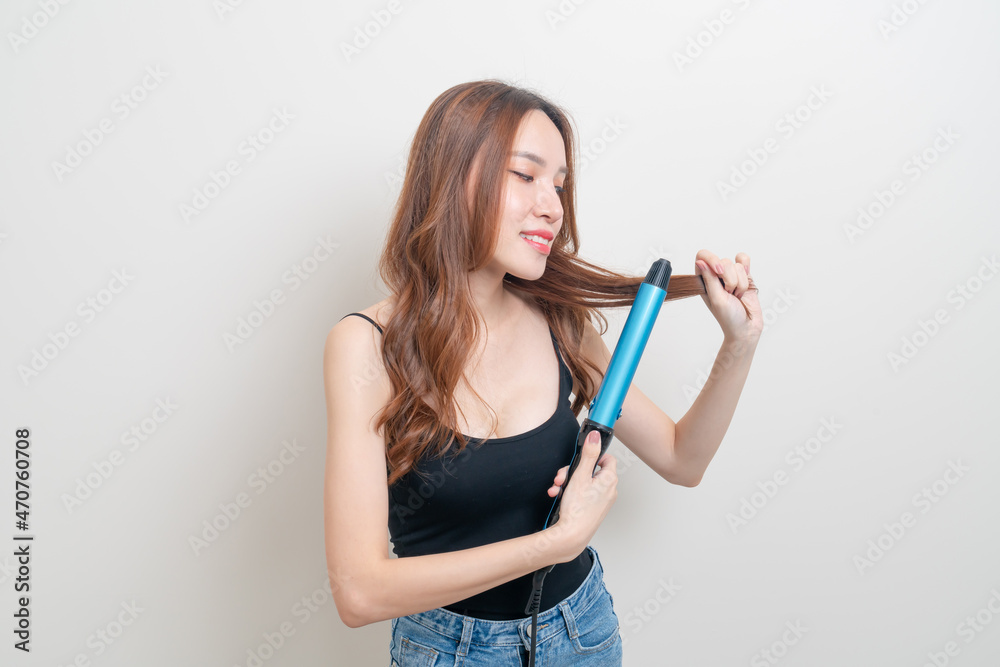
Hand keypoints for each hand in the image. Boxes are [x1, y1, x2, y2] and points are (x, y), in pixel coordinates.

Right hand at [547, 430, 617, 559]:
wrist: (571, 535)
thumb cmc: (577, 509)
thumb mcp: (580, 475)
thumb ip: (589, 454)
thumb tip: (596, 436)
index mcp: (610, 480)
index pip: (608, 459)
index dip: (594, 456)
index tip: (582, 458)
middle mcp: (609, 490)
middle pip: (591, 471)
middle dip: (572, 471)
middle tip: (562, 477)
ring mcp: (602, 501)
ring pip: (584, 483)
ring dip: (568, 483)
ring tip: (557, 488)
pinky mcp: (594, 509)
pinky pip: (583, 495)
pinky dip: (571, 493)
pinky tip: (559, 496)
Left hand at [694, 249, 762, 341]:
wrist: (747, 327)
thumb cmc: (729, 318)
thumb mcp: (717, 299)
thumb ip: (709, 279)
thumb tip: (700, 261)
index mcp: (704, 281)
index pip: (702, 257)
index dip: (712, 260)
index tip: (719, 272)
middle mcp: (716, 276)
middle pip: (723, 261)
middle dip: (730, 279)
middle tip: (729, 294)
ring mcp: (730, 275)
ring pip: (737, 264)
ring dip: (740, 283)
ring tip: (737, 296)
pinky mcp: (744, 275)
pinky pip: (744, 260)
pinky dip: (747, 269)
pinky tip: (746, 282)